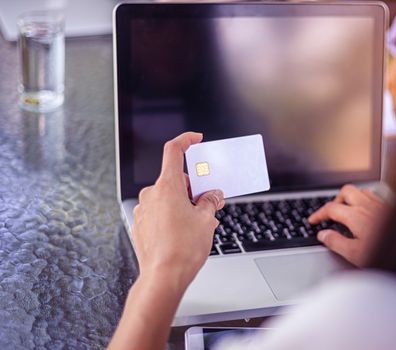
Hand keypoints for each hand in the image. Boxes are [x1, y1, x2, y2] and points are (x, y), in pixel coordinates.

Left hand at [132, 132, 223, 289]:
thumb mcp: (206, 220)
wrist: (164, 276)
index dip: (185, 140)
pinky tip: (183, 232)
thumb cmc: (183, 249)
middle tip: (208, 203)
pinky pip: (159, 211)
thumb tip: (213, 195)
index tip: (195, 139)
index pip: (173, 151)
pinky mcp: (141, 224)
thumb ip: (210, 201)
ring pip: (168, 197)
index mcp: (167, 187)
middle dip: (193, 188)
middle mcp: (151, 195)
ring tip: (197, 224)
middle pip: (176, 179)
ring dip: (183, 203)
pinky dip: (172, 215)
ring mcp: (144, 210)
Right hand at [308, 185, 388, 266]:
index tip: (313, 220)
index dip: (318, 214)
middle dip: (334, 200)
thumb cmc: (388, 254)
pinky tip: (366, 213)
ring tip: (346, 211)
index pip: (331, 208)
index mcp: (356, 216)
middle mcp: (368, 206)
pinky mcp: (391, 208)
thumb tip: (323, 235)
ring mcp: (381, 205)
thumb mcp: (355, 254)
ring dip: (350, 199)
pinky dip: (364, 201)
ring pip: (360, 191)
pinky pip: (374, 196)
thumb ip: (336, 242)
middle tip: (330, 214)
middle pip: (345, 192)